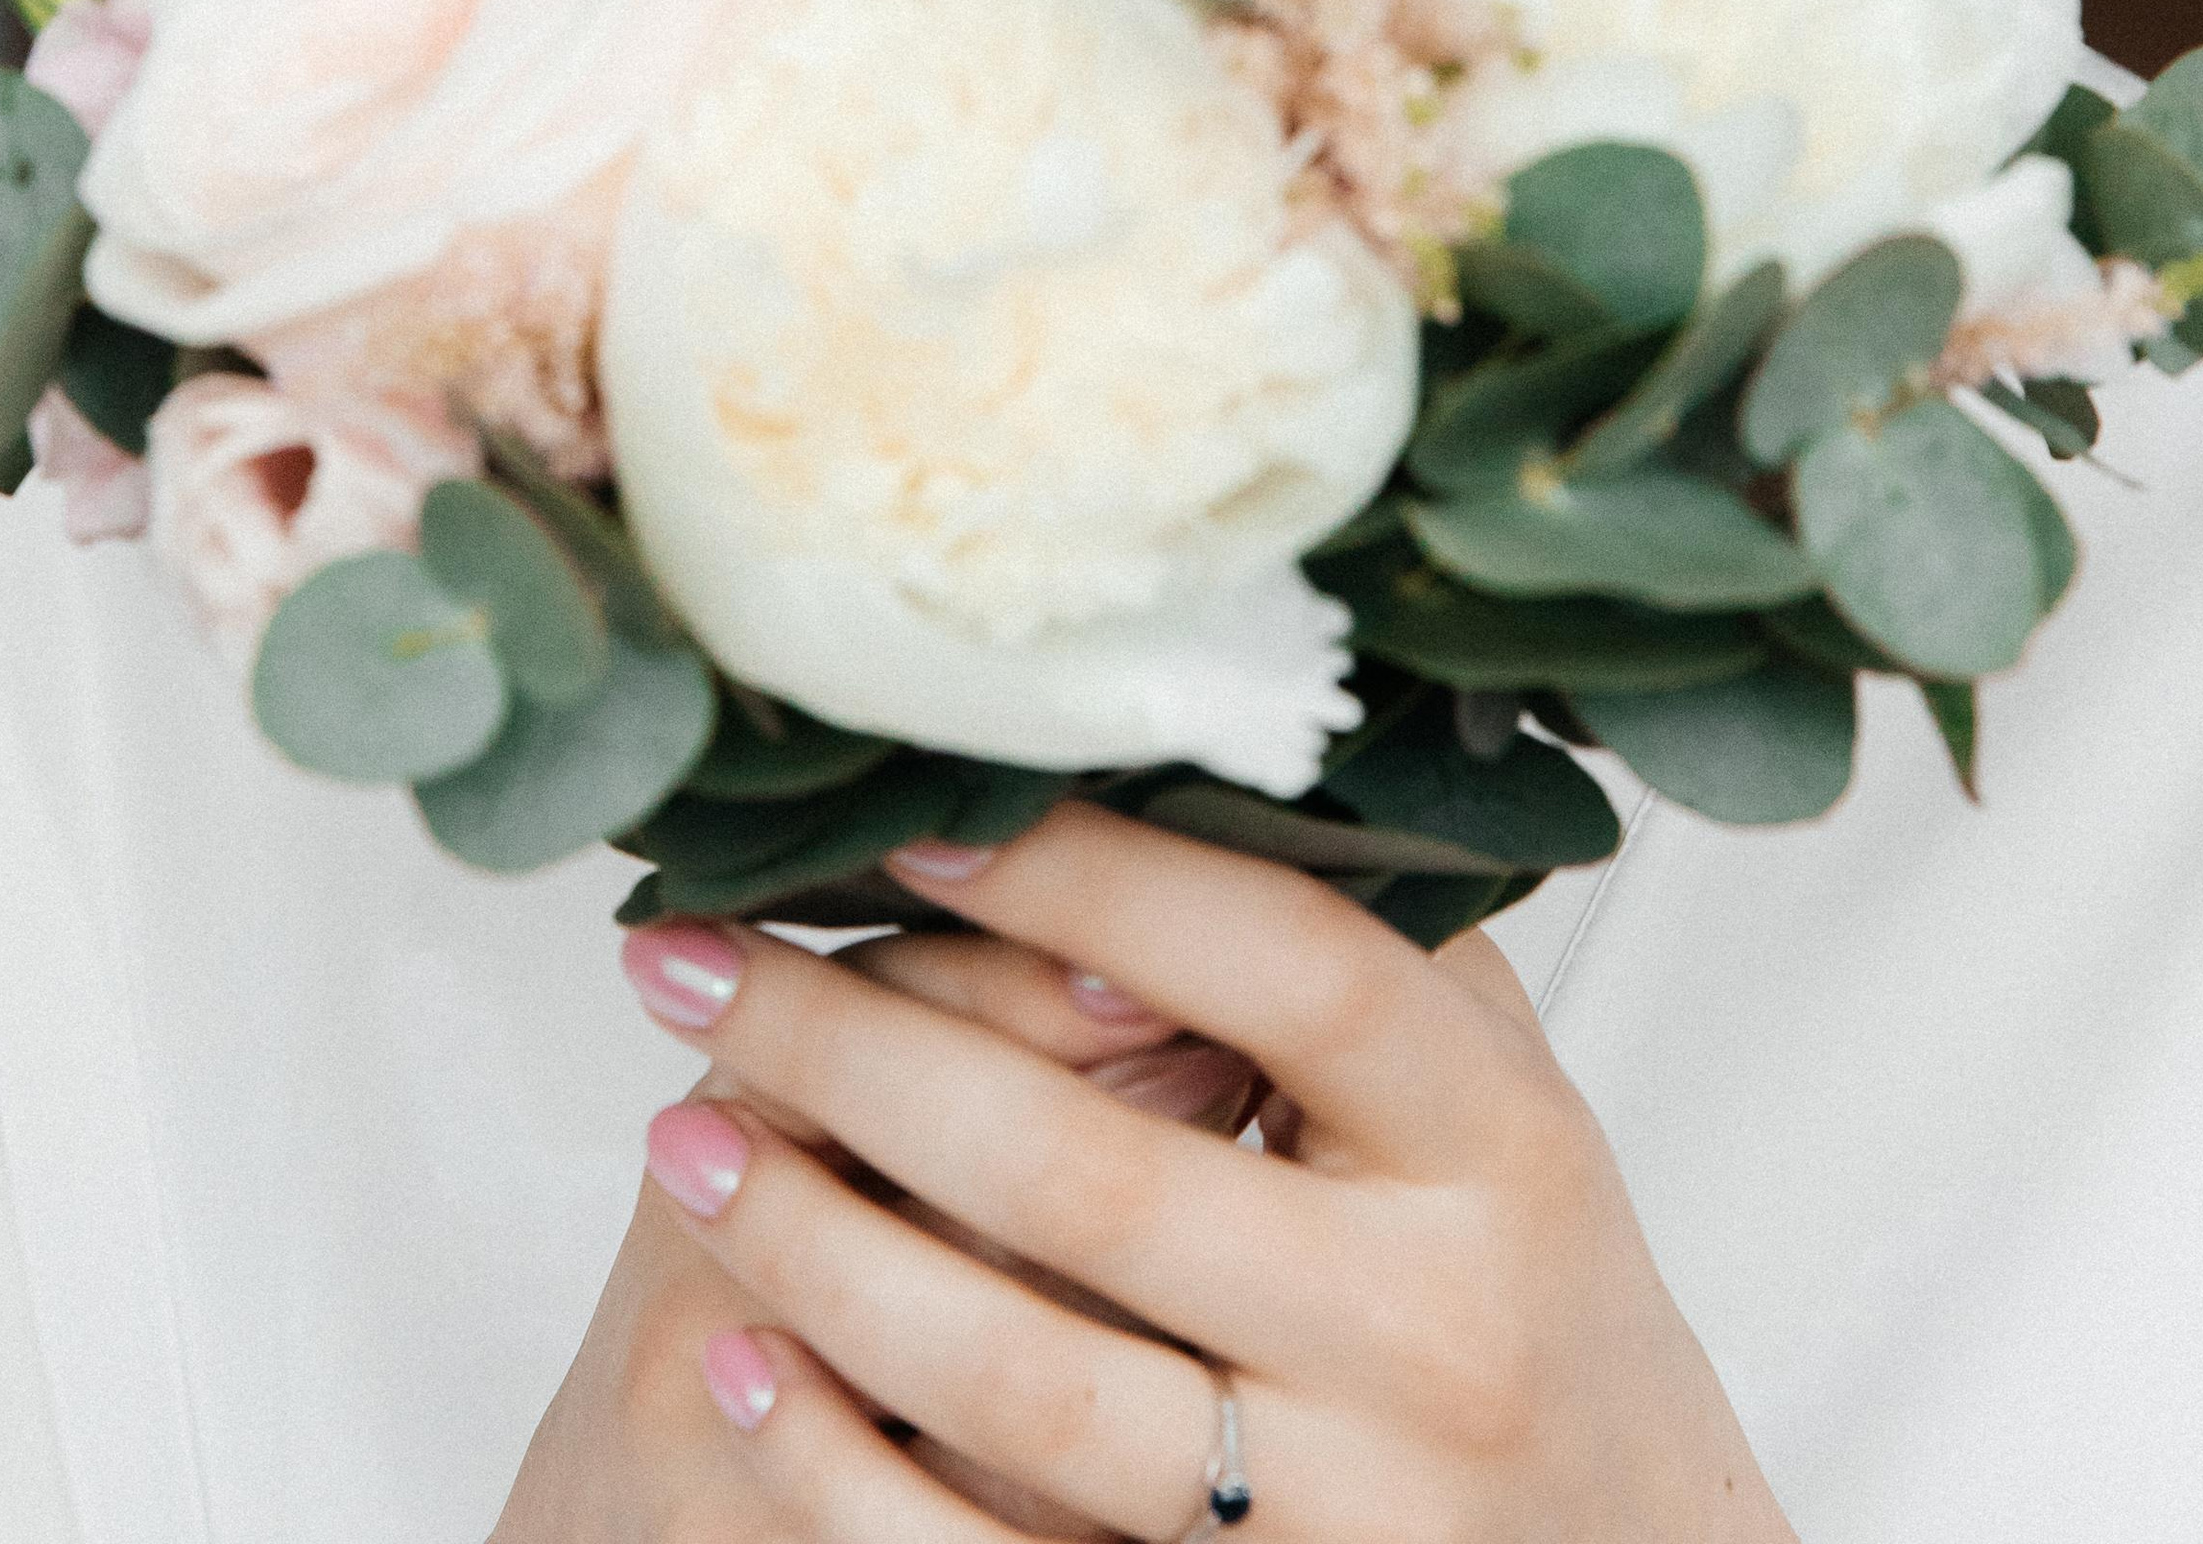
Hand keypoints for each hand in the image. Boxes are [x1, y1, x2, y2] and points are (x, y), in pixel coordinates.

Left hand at [605, 801, 1798, 1540]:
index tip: (894, 824)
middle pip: (1095, 1177)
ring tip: (679, 1133)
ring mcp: (1343, 1510)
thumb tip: (1155, 735)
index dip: (1085, 882)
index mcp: (1500, 1149)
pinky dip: (837, 1465)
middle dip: (855, 1056)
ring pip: (1021, 1378)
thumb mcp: (1495, 1100)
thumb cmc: (1522, 1288)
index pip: (1287, 971)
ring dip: (815, 1247)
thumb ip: (1364, 940)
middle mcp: (1430, 1334)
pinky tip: (735, 1349)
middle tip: (687, 961)